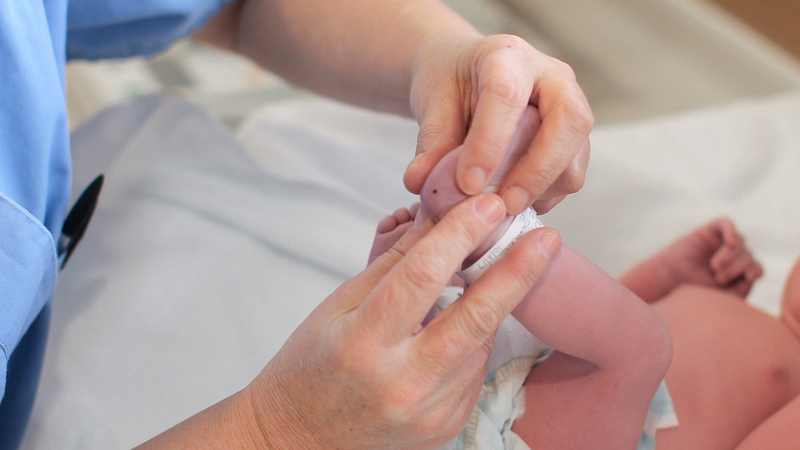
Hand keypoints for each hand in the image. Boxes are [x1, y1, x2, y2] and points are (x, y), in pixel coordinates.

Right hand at [247, 194, 561, 448]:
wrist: (299, 441)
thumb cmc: (309, 366)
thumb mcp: (338, 307)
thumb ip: (393, 264)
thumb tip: (436, 217)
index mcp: (363, 343)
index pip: (421, 277)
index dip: (459, 235)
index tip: (489, 204)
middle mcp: (401, 383)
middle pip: (474, 317)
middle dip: (517, 271)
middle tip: (547, 237)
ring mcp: (429, 412)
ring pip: (479, 344)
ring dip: (487, 307)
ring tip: (478, 284)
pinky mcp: (446, 427)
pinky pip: (473, 372)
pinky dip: (472, 344)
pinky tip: (453, 332)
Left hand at [404, 34, 592, 214]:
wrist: (466, 77)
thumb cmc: (451, 84)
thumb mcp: (432, 104)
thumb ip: (430, 142)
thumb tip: (418, 181)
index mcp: (507, 57)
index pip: (507, 95)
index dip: (489, 143)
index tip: (468, 184)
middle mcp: (551, 76)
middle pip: (569, 120)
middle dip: (537, 170)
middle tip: (503, 205)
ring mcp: (571, 106)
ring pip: (577, 154)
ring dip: (543, 189)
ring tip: (503, 206)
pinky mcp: (574, 138)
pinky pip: (572, 174)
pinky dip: (546, 196)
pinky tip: (513, 201)